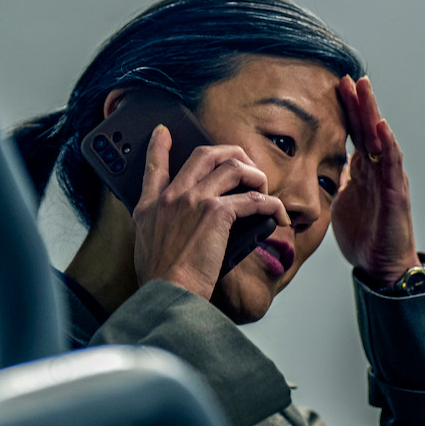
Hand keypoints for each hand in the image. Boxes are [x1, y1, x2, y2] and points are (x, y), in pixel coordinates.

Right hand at [133, 125, 290, 298]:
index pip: (153, 166)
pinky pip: (253, 198)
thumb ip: (155, 227)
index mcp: (150, 205)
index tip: (164, 133)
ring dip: (256, 176)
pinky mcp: (216, 213)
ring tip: (264, 192)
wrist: (168, 292)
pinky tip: (279, 216)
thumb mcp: (145, 246)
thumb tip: (174, 226)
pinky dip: (272, 205)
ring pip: (234, 167)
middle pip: (205, 154)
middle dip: (232, 153)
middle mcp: (172, 196)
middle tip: (246, 166)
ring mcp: (194, 200)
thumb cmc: (161, 279)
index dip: (158, 146)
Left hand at [332, 76, 420, 283]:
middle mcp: (378, 170)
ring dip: (373, 114)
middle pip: (369, 129)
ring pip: (382, 139)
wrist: (382, 266)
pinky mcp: (395, 195)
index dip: (347, 110)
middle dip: (360, 103)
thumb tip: (321, 167)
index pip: (355, 133)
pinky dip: (388, 145)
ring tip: (365, 91)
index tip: (337, 86)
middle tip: (349, 78)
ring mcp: (389, 180)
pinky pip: (392, 166)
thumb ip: (336, 181)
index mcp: (364, 170)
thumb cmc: (365, 236)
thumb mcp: (341, 201)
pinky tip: (381, 128)